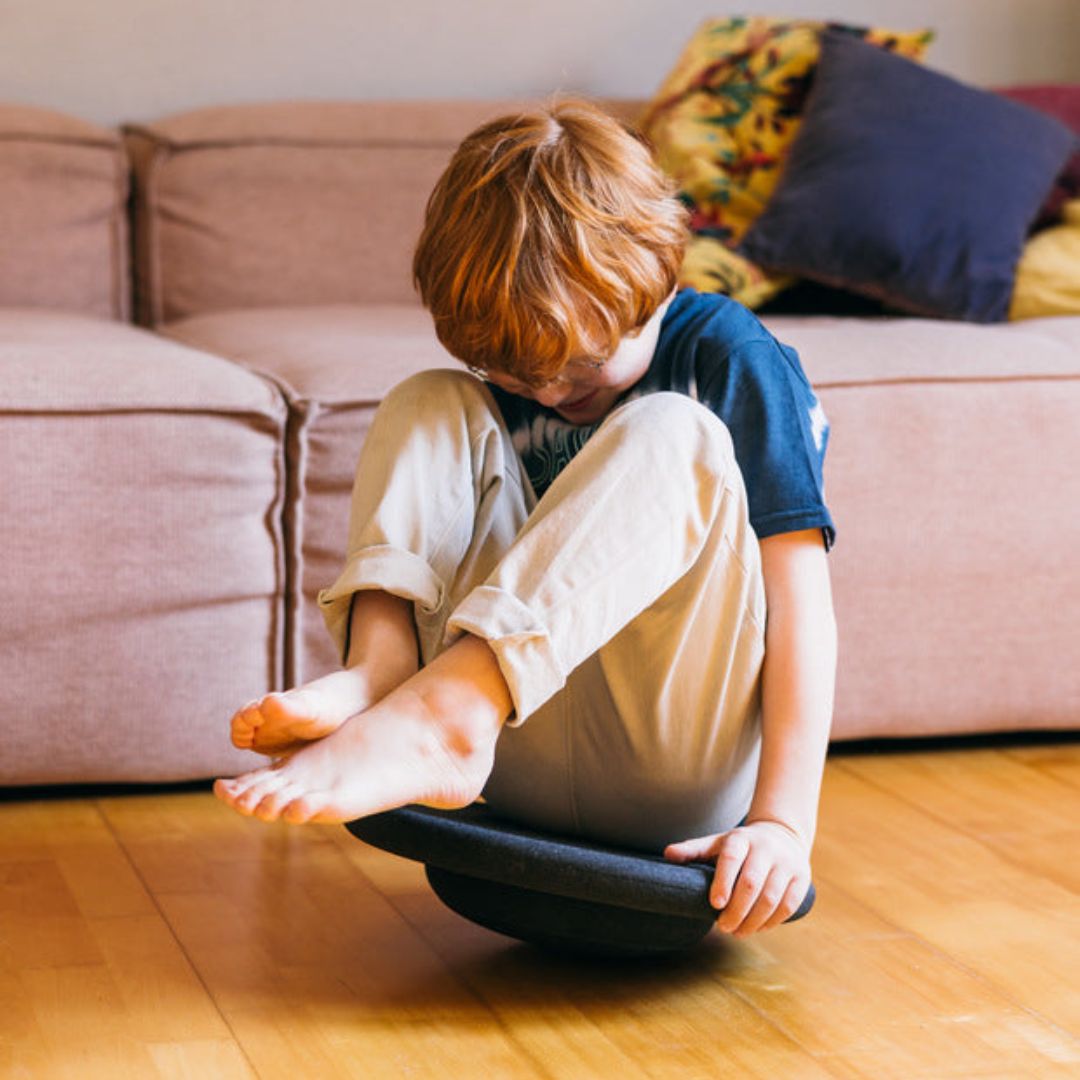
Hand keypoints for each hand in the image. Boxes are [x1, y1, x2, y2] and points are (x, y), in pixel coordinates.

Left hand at [664, 819, 810, 937]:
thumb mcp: (717, 842)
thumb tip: (667, 855)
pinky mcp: (802, 878)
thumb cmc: (740, 845)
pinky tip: (758, 928)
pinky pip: (788, 905)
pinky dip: (772, 921)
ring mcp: (787, 862)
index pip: (731, 859)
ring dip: (753, 921)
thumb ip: (693, 850)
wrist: (782, 835)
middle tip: (723, 927)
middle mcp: (766, 848)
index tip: (714, 904)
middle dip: (736, 910)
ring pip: (771, 898)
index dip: (723, 882)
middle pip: (751, 883)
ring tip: (738, 932)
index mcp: (741, 838)